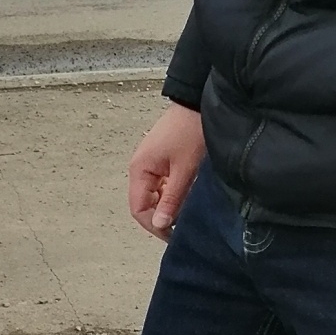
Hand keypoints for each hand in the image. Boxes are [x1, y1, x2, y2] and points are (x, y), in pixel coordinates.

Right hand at [127, 103, 206, 238]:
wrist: (197, 102)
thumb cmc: (191, 130)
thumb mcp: (184, 170)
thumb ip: (171, 199)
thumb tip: (159, 225)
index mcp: (139, 170)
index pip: (138, 209)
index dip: (154, 224)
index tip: (173, 233)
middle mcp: (139, 168)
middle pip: (144, 204)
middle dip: (161, 215)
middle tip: (181, 223)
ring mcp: (149, 164)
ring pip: (153, 196)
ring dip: (168, 205)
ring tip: (186, 208)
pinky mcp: (159, 160)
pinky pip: (160, 185)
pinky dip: (171, 193)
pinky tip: (186, 193)